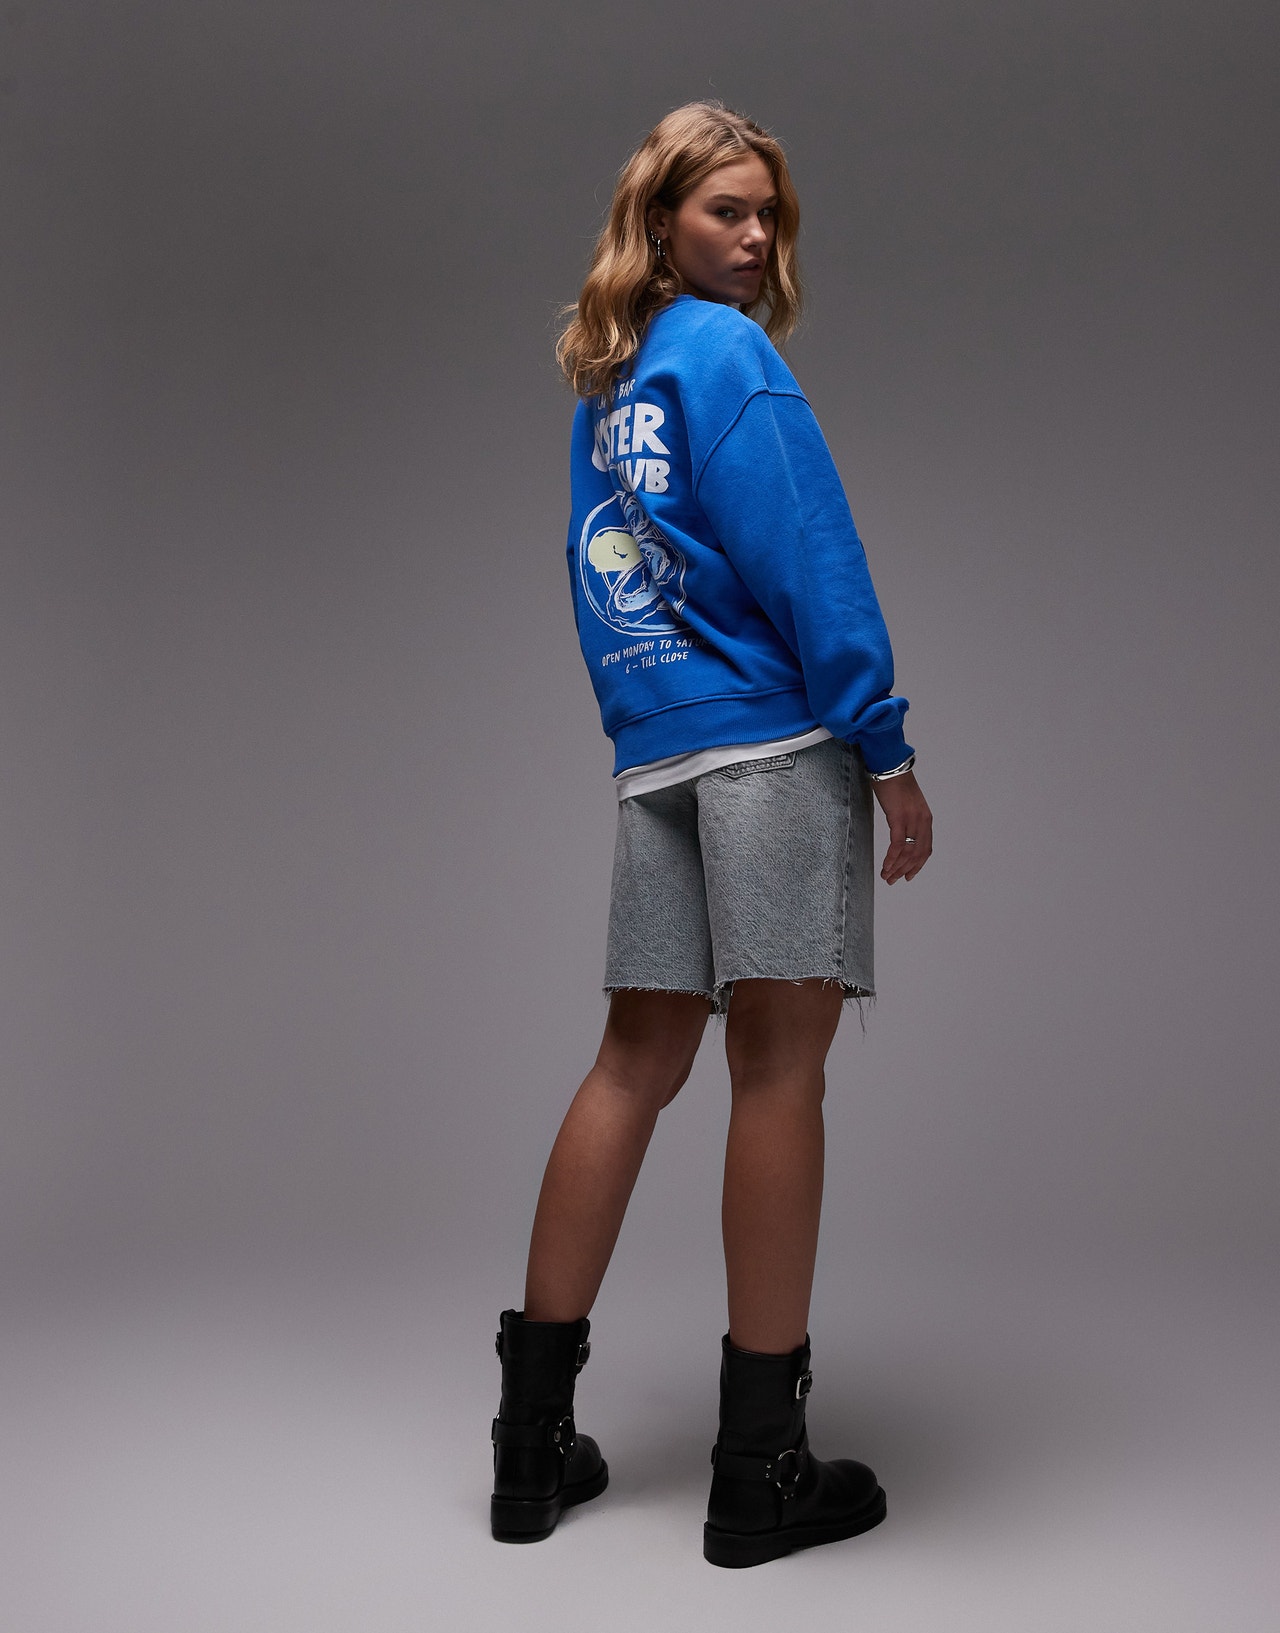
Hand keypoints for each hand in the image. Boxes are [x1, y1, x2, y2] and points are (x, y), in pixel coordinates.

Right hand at [871, 768, 931, 883]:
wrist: (889, 766)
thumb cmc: (895, 783)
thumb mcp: (907, 804)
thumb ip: (908, 819)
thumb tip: (900, 832)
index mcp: (926, 818)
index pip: (926, 848)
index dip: (917, 865)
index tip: (908, 875)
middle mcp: (922, 821)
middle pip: (918, 854)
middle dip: (905, 869)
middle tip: (893, 880)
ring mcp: (912, 819)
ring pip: (908, 852)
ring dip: (897, 867)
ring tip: (886, 876)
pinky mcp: (899, 818)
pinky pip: (898, 844)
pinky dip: (892, 858)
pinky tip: (886, 866)